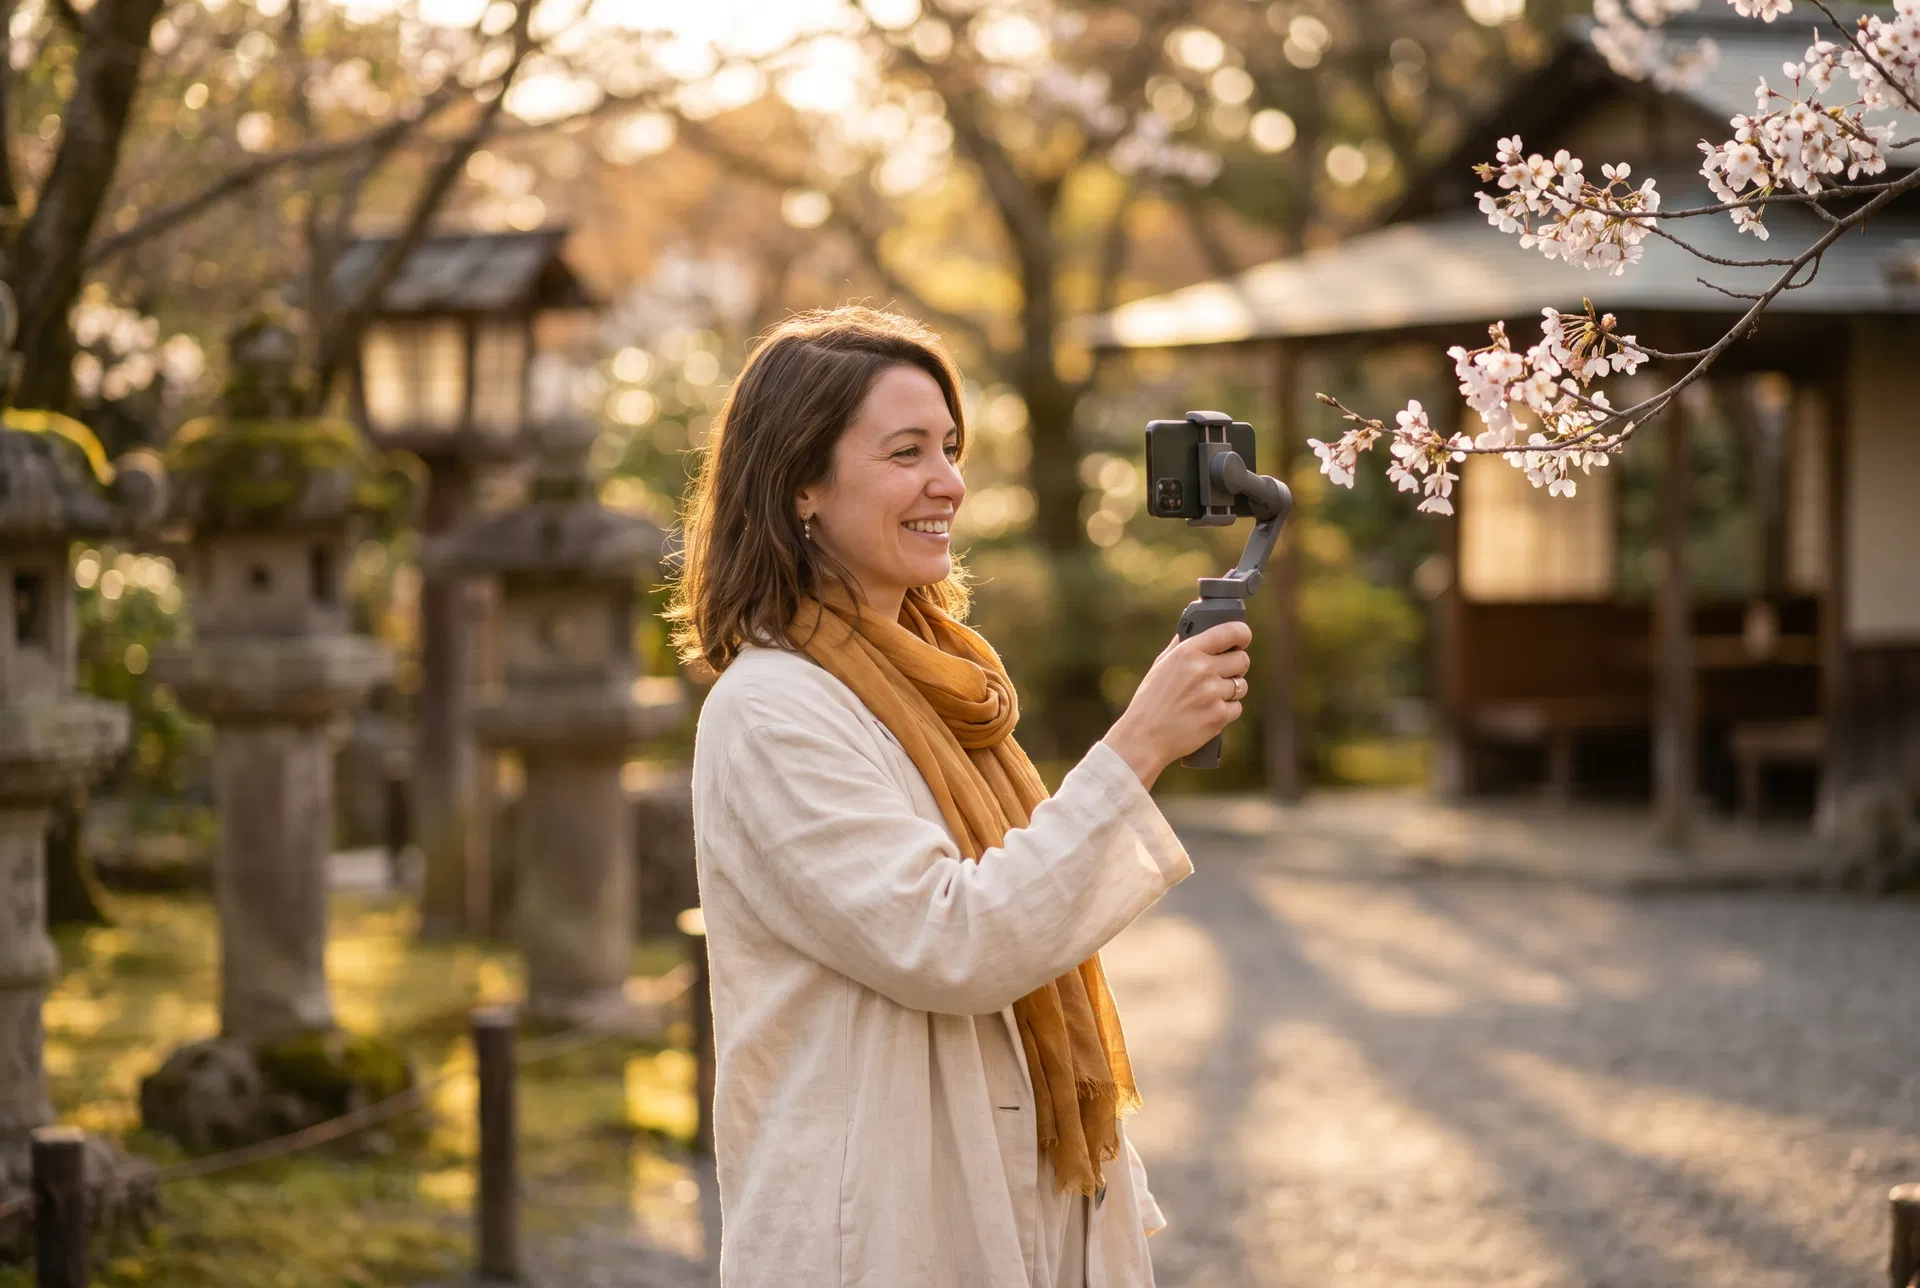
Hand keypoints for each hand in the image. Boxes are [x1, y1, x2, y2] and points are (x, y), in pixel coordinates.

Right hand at [1100, 621, 1252, 788]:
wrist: (1143, 738)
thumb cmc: (1150, 701)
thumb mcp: (1160, 666)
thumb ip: (1180, 645)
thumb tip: (1195, 627)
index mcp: (1188, 652)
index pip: (1230, 632)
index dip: (1242, 634)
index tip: (1243, 639)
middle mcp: (1203, 669)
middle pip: (1242, 660)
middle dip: (1237, 667)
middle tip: (1225, 673)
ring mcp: (1212, 694)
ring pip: (1241, 686)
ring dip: (1231, 691)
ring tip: (1210, 697)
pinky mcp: (1218, 716)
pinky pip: (1236, 707)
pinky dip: (1226, 711)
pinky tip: (1208, 713)